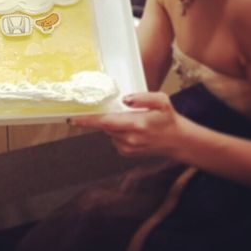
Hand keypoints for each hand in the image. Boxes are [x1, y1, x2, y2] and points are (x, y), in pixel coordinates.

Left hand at [69, 92, 185, 158]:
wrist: (178, 142)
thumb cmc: (169, 119)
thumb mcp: (162, 101)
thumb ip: (143, 97)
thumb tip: (125, 99)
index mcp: (136, 124)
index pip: (105, 122)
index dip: (87, 120)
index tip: (72, 118)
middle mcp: (129, 139)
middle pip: (104, 126)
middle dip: (100, 117)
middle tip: (109, 109)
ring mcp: (127, 148)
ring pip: (108, 132)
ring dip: (112, 124)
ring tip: (130, 119)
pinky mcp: (127, 153)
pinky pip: (114, 139)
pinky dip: (117, 132)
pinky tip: (131, 129)